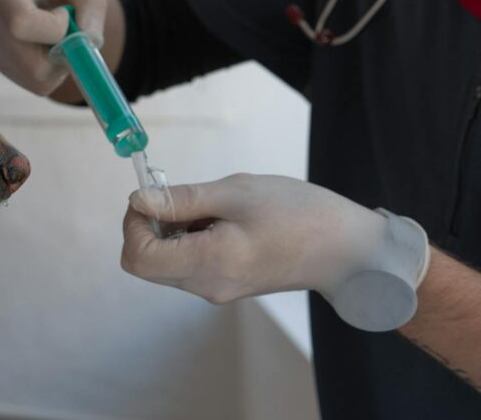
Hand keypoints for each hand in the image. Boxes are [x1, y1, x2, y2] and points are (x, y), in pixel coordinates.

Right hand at [0, 0, 107, 95]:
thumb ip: (92, 10)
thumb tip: (88, 45)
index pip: (22, 24)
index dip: (55, 28)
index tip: (64, 11)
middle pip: (32, 65)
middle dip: (62, 54)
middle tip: (68, 30)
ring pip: (35, 78)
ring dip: (57, 62)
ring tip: (53, 32)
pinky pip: (32, 81)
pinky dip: (48, 68)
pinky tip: (42, 42)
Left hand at [121, 174, 428, 329]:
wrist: (349, 248)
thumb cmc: (299, 213)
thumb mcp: (236, 193)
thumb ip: (182, 200)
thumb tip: (137, 200)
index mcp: (208, 264)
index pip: (137, 257)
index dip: (133, 223)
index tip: (154, 196)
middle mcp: (207, 286)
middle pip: (146, 262)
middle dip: (149, 225)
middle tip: (182, 197)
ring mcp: (217, 290)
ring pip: (165, 262)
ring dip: (171, 230)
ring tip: (212, 208)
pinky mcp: (227, 285)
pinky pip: (188, 263)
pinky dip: (189, 239)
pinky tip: (221, 220)